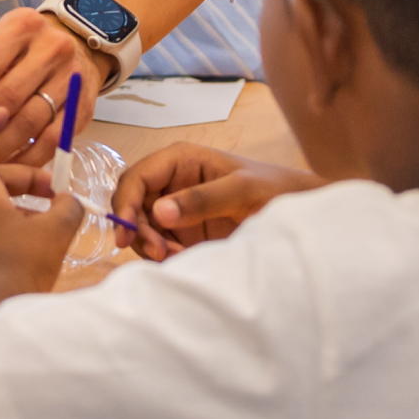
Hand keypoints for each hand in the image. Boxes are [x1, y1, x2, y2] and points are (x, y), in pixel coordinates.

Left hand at [0, 6, 110, 164]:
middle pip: (8, 96)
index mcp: (20, 29)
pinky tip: (9, 171)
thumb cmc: (26, 50)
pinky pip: (54, 139)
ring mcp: (71, 77)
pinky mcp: (83, 105)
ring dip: (0, 150)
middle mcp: (50, 49)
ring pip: (31, 121)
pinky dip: (29, 158)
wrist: (80, 41)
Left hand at [0, 111, 83, 293]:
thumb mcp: (54, 233)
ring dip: (20, 202)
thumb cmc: (14, 269)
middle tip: (55, 193)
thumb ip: (68, 208)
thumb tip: (70, 202)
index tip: (4, 113)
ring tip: (49, 222)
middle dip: (26, 176)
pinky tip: (33, 245)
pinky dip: (10, 223)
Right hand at [111, 141, 322, 260]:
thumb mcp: (241, 190)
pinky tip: (179, 258)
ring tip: (173, 256)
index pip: (137, 176)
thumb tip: (158, 211)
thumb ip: (202, 199)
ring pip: (140, 227)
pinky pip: (157, 244)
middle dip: (136, 228)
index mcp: (180, 159)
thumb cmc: (271, 189)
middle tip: (159, 251)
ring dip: (149, 244)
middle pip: (132, 203)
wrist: (293, 211)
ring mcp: (175, 208)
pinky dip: (160, 254)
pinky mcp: (181, 233)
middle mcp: (171, 182)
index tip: (125, 232)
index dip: (125, 201)